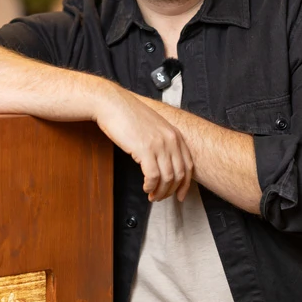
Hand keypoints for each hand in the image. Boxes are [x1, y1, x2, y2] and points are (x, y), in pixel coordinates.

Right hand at [94, 87, 193, 202]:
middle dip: (172, 191)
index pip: (188, 165)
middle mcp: (171, 140)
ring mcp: (159, 144)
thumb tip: (165, 162)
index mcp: (175, 134)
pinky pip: (153, 176)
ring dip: (160, 191)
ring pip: (167, 178)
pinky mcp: (145, 149)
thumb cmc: (129, 115)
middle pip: (180, 174)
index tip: (180, 195)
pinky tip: (145, 187)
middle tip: (162, 198)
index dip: (185, 184)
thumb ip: (164, 141)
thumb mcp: (154, 126)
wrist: (113, 104)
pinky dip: (150, 186)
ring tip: (152, 196)